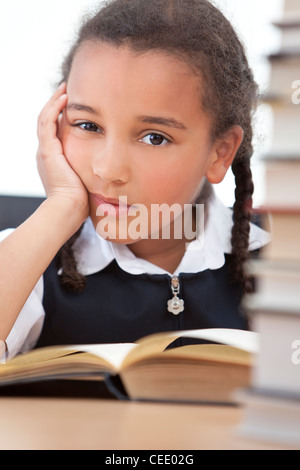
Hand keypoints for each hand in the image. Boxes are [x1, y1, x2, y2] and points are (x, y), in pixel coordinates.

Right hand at [36, 83, 88, 220]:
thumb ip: (90, 171)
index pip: (54, 132)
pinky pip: (48, 123)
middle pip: (47, 122)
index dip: (60, 117)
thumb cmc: (80, 201)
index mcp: (53, 160)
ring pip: (45, 119)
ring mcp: (45, 151)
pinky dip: (54, 108)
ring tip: (65, 89)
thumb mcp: (85, 181)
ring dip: (54, 102)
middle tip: (66, 91)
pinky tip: (64, 98)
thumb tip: (106, 171)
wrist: (68, 209)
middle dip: (56, 105)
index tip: (73, 106)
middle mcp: (45, 153)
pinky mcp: (48, 150)